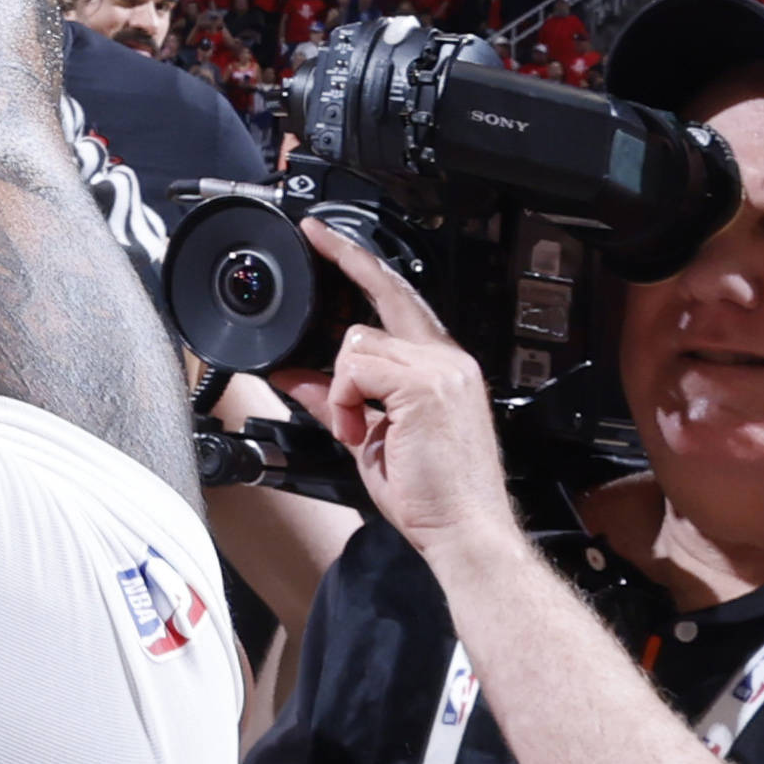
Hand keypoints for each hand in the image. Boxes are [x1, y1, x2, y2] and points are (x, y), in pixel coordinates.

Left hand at [277, 222, 517, 561]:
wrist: (466, 531)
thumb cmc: (432, 495)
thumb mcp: (372, 439)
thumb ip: (338, 402)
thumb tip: (298, 378)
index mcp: (442, 368)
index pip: (400, 300)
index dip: (363, 266)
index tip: (329, 240)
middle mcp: (447, 360)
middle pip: (385, 294)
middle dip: (344, 260)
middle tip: (312, 233)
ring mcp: (440, 369)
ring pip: (358, 340)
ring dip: (342, 387)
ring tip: (358, 430)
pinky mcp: (426, 386)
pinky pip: (356, 369)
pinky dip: (345, 400)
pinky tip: (360, 432)